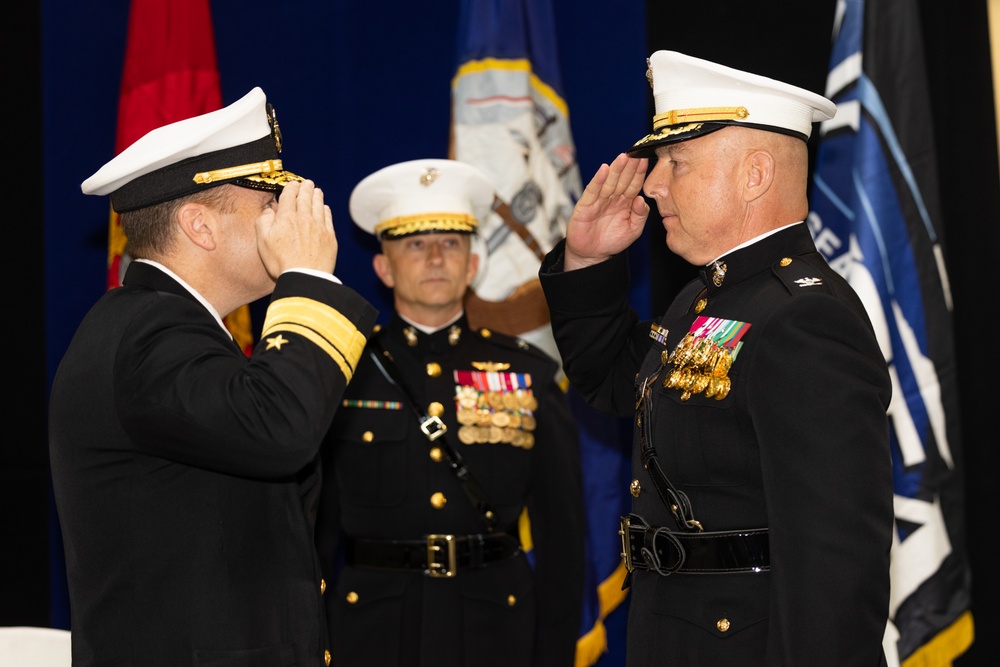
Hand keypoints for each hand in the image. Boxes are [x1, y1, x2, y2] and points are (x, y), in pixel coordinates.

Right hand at [256, 180, 337, 277]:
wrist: (304, 277)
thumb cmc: (281, 262)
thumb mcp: (262, 241)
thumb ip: (263, 221)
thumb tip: (269, 210)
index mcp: (286, 218)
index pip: (289, 196)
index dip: (291, 187)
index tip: (293, 184)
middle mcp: (304, 218)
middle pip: (306, 197)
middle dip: (306, 188)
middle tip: (307, 183)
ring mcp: (319, 227)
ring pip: (319, 205)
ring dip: (317, 196)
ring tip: (317, 190)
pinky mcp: (330, 237)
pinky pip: (328, 218)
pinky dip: (326, 210)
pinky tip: (325, 208)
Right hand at [564, 153, 648, 269]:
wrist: (592, 255)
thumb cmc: (613, 241)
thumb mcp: (633, 230)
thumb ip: (640, 215)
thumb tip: (642, 199)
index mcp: (625, 202)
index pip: (634, 184)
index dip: (639, 172)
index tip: (646, 159)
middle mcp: (612, 198)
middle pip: (622, 179)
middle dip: (629, 166)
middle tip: (636, 153)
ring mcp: (598, 201)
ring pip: (609, 182)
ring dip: (616, 169)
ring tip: (623, 157)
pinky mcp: (585, 206)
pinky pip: (593, 191)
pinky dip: (598, 180)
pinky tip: (603, 170)